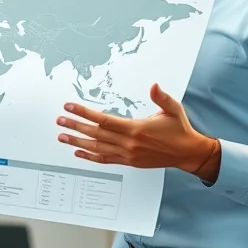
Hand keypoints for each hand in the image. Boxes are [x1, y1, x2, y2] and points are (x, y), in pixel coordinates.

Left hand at [56, 83, 220, 181]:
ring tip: (62, 137)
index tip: (70, 107)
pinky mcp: (129, 162)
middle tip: (59, 121)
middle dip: (75, 126)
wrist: (187, 153)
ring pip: (97, 148)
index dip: (85, 113)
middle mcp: (129, 143)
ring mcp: (128, 154)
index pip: (104, 120)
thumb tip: (154, 85)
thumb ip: (161, 97)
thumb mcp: (173, 109)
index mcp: (136, 129)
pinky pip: (105, 159)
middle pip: (96, 134)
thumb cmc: (179, 130)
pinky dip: (90, 156)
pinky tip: (79, 152)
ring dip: (78, 142)